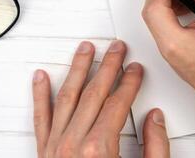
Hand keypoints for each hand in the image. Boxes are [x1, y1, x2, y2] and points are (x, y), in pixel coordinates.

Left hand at [32, 40, 169, 157]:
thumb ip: (155, 148)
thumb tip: (155, 120)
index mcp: (99, 149)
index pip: (117, 102)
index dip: (130, 82)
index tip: (136, 69)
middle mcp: (73, 144)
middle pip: (93, 93)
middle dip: (108, 66)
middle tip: (117, 48)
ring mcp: (54, 148)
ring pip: (66, 97)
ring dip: (77, 69)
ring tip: (84, 49)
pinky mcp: (42, 154)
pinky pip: (40, 118)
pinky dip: (39, 95)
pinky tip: (40, 77)